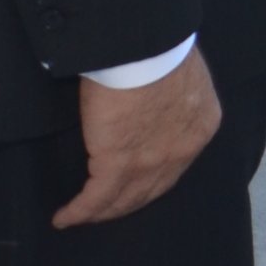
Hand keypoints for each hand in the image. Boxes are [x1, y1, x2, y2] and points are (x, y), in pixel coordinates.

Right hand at [58, 50, 219, 229]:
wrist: (144, 48)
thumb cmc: (160, 50)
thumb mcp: (181, 77)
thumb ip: (173, 98)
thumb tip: (154, 102)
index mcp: (201, 125)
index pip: (177, 164)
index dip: (154, 179)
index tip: (136, 184)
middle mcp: (182, 150)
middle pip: (152, 188)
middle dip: (127, 202)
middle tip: (106, 210)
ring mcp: (152, 161)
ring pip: (124, 199)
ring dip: (101, 211)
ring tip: (82, 217)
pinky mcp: (117, 164)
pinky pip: (96, 197)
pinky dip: (79, 211)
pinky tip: (64, 217)